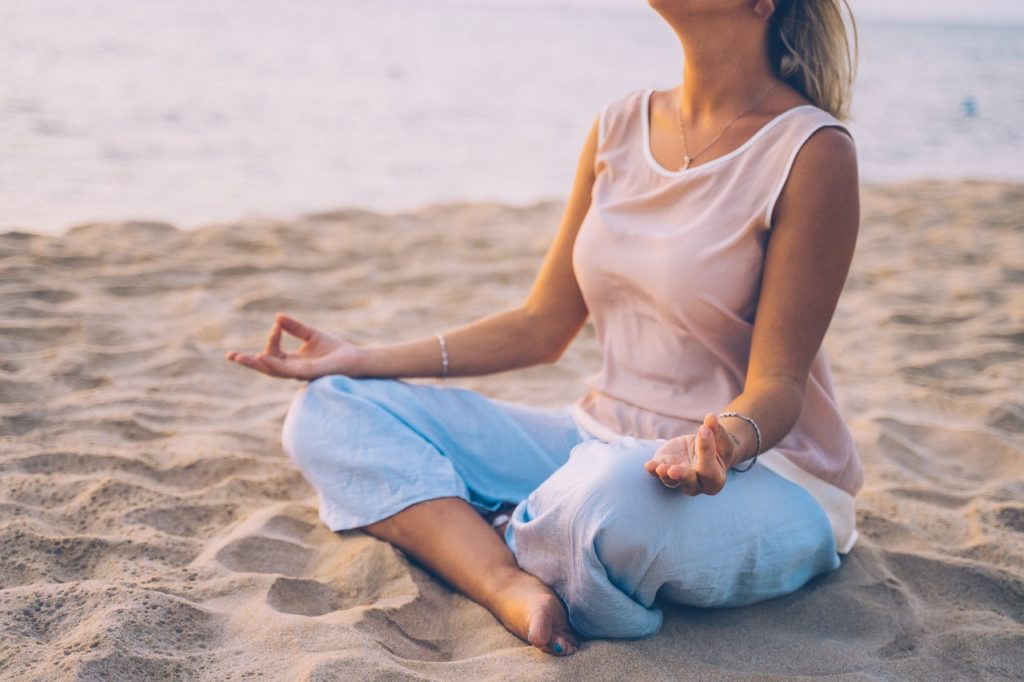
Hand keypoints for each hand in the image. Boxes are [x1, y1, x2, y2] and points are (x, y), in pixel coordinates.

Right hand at [224, 313, 360, 379]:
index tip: (276, 326)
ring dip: (258, 363)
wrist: (354, 359)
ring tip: (243, 358)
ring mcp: (300, 373)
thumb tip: (276, 318)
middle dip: (248, 363)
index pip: (273, 353)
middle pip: (266, 368)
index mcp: (293, 362)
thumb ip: (295, 328)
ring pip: (273, 370)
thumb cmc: (335, 350)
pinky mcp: (308, 373)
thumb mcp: (312, 335)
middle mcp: (294, 370)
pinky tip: (263, 357)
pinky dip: (274, 364)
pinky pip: (288, 370)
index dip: (271, 340)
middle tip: (230, 356)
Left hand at [642, 412, 736, 495]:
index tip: (704, 430)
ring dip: (664, 475)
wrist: (706, 450)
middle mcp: (697, 485)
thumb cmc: (718, 447)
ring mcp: (679, 479)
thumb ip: (716, 430)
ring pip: (671, 481)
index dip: (707, 450)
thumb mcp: (721, 439)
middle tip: (673, 470)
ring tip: (659, 468)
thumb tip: (711, 417)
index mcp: (715, 480)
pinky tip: (649, 465)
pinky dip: (653, 469)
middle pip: (689, 482)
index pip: (709, 469)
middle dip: (681, 475)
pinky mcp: (665, 470)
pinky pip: (657, 473)